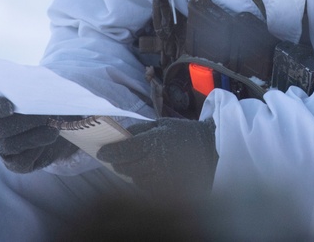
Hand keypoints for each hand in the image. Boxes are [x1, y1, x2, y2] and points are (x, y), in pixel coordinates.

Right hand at [0, 96, 79, 172]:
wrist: (60, 129)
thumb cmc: (47, 107)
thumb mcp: (43, 97)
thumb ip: (38, 93)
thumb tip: (45, 94)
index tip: (11, 106)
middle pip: (0, 128)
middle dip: (25, 121)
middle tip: (46, 116)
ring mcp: (1, 150)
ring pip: (10, 145)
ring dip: (34, 136)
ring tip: (53, 127)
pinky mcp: (15, 164)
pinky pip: (22, 160)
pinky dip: (37, 149)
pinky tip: (50, 139)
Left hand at [97, 117, 217, 198]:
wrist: (211, 149)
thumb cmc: (184, 133)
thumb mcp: (162, 124)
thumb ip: (140, 130)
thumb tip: (120, 136)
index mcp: (152, 142)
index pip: (122, 151)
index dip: (109, 152)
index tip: (101, 152)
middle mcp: (154, 162)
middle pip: (125, 167)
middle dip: (120, 162)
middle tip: (120, 158)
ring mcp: (160, 178)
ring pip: (135, 179)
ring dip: (134, 172)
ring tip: (142, 164)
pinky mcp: (167, 189)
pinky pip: (148, 187)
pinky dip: (146, 181)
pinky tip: (153, 173)